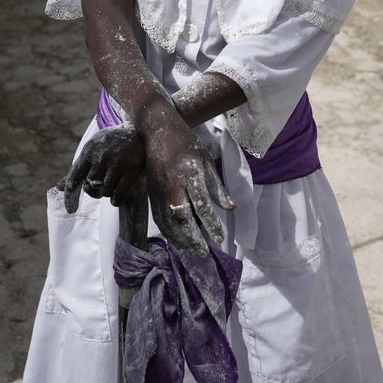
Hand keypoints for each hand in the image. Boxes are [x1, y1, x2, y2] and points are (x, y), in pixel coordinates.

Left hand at [55, 124, 144, 213]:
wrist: (138, 130)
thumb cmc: (112, 143)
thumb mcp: (93, 150)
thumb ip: (78, 169)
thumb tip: (60, 187)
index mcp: (89, 150)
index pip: (75, 176)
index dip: (71, 195)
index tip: (70, 210)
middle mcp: (102, 155)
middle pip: (91, 186)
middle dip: (95, 190)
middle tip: (102, 185)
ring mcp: (118, 161)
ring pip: (105, 191)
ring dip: (108, 193)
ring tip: (114, 183)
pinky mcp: (133, 167)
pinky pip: (119, 194)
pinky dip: (116, 200)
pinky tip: (117, 197)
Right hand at [141, 122, 234, 254]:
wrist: (157, 131)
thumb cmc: (186, 143)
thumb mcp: (206, 160)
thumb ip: (217, 186)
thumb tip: (231, 208)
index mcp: (189, 174)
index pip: (201, 204)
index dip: (210, 224)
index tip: (220, 238)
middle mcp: (173, 184)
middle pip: (181, 217)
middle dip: (192, 237)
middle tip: (204, 252)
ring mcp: (159, 190)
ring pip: (167, 221)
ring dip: (179, 239)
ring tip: (192, 251)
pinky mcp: (151, 193)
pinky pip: (159, 218)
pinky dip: (168, 233)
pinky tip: (177, 241)